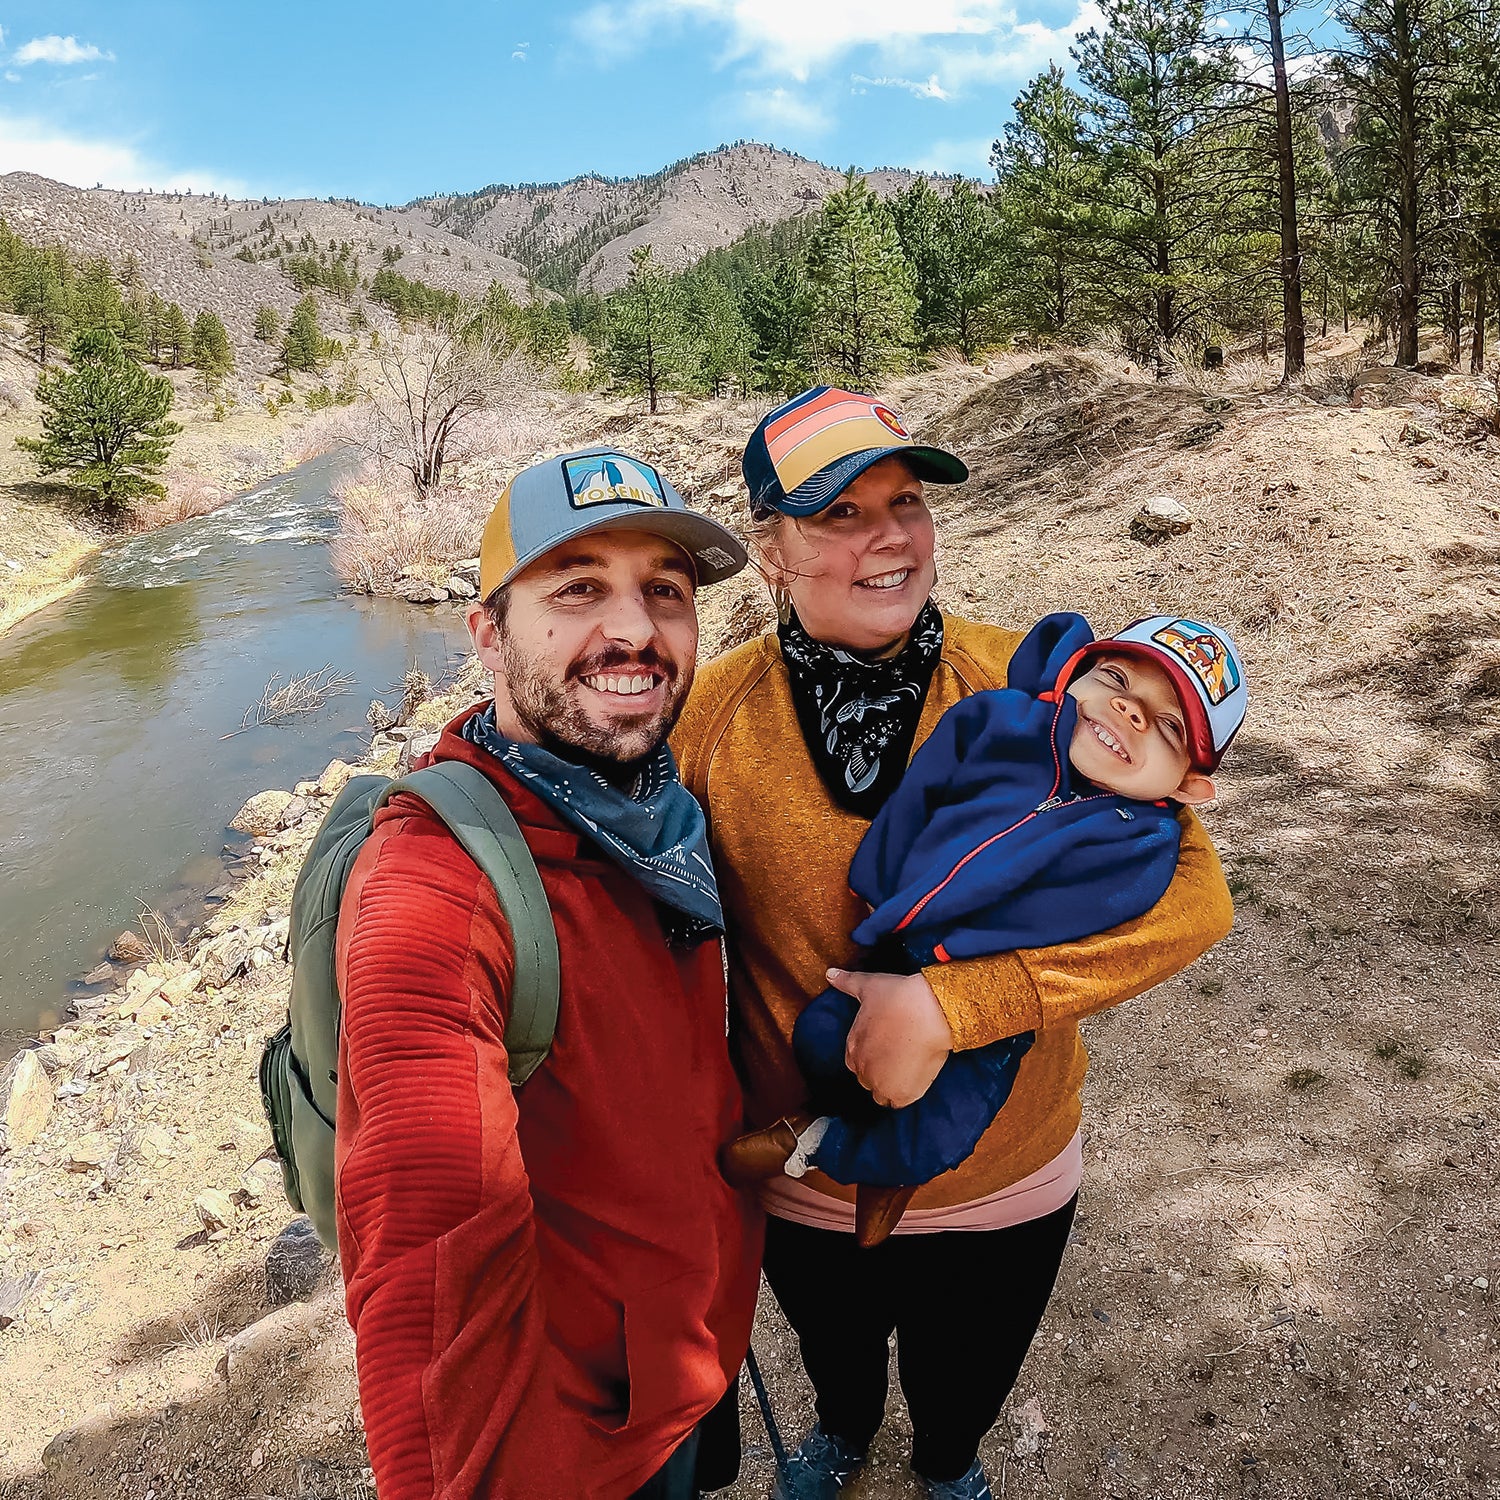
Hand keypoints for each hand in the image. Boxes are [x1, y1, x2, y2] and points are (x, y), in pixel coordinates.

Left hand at [829, 968, 953, 1109]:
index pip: (855, 1059)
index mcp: (852, 1047)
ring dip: (890, 1084)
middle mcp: (862, 1069)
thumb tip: (829, 973)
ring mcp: (881, 1084)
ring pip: (881, 1092)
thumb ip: (846, 982)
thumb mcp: (868, 986)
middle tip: (898, 1054)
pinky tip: (913, 1077)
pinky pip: (898, 1102)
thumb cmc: (899, 997)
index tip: (885, 1044)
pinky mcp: (902, 1094)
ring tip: (906, 1067)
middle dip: (880, 1069)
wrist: (929, 1012)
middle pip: (867, 1077)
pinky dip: (904, 1092)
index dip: (871, 1052)